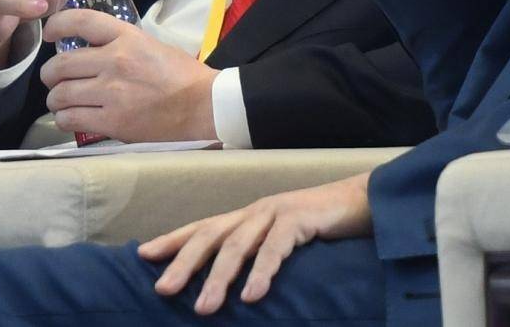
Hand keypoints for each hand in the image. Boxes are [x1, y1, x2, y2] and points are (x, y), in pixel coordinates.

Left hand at [41, 9, 219, 141]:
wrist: (204, 106)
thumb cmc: (183, 76)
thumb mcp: (151, 45)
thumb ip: (119, 45)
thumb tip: (88, 50)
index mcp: (127, 37)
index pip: (80, 21)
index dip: (57, 25)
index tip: (50, 34)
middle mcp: (115, 61)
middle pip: (60, 64)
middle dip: (50, 75)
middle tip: (54, 80)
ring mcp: (112, 92)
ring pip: (60, 94)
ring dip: (56, 99)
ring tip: (62, 102)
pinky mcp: (112, 121)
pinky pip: (70, 118)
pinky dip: (65, 119)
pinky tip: (72, 118)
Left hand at [138, 172, 372, 314]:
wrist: (366, 201)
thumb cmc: (322, 226)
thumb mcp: (282, 241)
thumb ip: (257, 254)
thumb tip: (232, 285)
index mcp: (249, 216)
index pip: (204, 227)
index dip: (174, 240)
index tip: (143, 256)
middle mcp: (257, 211)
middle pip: (212, 235)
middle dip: (184, 262)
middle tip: (162, 291)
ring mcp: (278, 212)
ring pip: (239, 244)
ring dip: (219, 277)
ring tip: (204, 308)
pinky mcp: (301, 218)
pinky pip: (277, 247)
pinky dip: (262, 271)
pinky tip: (251, 295)